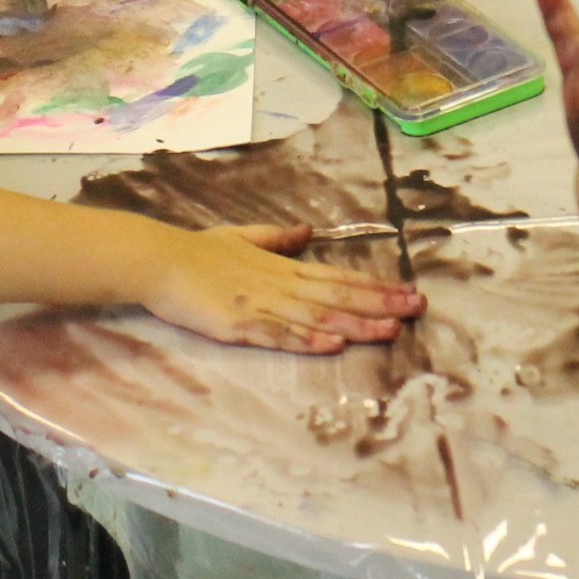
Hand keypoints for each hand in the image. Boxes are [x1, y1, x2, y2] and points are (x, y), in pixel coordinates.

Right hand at [145, 223, 425, 353]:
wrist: (160, 260)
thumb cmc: (199, 251)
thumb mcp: (243, 237)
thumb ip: (277, 238)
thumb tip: (308, 231)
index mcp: (283, 267)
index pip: (339, 277)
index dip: (375, 285)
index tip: (407, 291)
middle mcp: (280, 285)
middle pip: (338, 296)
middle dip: (380, 304)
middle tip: (417, 308)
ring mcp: (261, 306)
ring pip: (317, 317)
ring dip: (355, 325)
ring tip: (389, 332)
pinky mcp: (239, 326)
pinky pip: (279, 336)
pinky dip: (308, 341)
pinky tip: (333, 346)